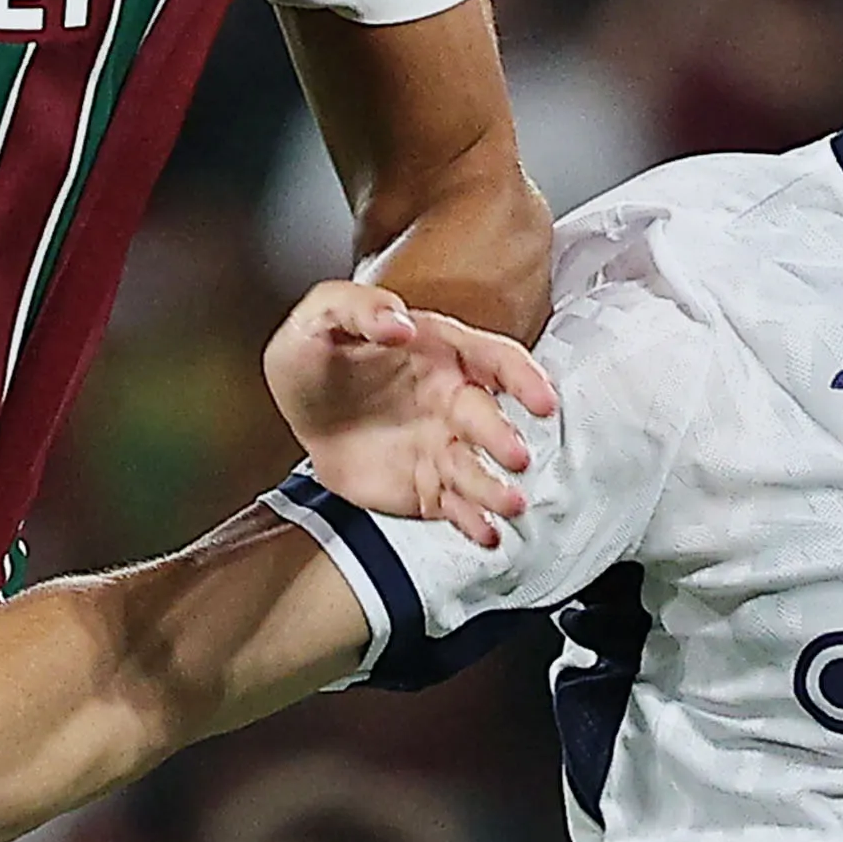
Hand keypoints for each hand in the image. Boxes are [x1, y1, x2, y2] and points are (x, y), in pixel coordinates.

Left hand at [273, 274, 555, 550]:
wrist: (301, 416)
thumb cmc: (318, 358)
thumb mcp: (321, 316)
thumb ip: (359, 308)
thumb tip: (398, 322)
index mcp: (439, 352)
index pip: (493, 358)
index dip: (523, 376)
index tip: (541, 397)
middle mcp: (452, 400)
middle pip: (489, 419)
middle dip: (505, 438)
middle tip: (516, 456)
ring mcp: (443, 446)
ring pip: (478, 468)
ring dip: (497, 487)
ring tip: (509, 504)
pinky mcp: (429, 487)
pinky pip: (458, 506)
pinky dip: (475, 522)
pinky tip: (486, 532)